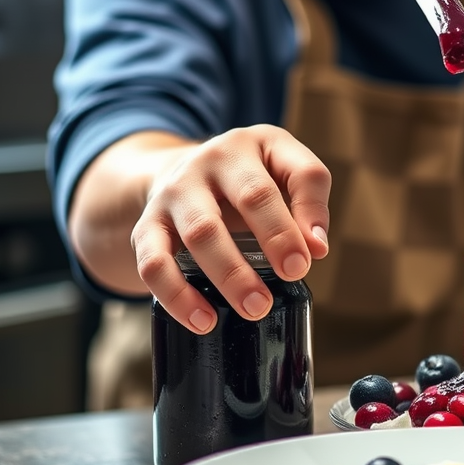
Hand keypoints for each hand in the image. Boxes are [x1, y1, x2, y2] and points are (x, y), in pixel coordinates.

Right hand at [131, 125, 330, 334]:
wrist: (179, 173)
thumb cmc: (246, 179)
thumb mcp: (283, 172)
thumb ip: (308, 202)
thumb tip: (316, 247)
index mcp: (254, 144)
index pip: (296, 173)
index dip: (309, 214)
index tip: (311, 257)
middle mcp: (211, 159)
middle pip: (249, 196)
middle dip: (275, 239)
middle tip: (293, 275)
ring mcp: (175, 191)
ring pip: (201, 232)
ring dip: (231, 274)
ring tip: (255, 308)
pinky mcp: (147, 224)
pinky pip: (154, 262)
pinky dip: (177, 295)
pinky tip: (203, 320)